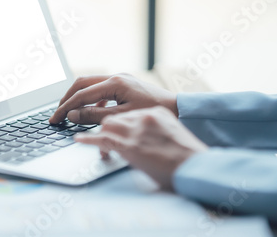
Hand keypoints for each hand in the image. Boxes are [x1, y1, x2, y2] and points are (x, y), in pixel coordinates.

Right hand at [49, 74, 177, 124]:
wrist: (178, 109)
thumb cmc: (153, 113)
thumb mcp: (122, 117)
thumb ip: (95, 116)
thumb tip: (73, 115)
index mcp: (115, 82)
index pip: (81, 94)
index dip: (66, 108)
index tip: (55, 119)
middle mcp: (116, 76)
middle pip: (81, 83)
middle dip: (67, 98)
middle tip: (57, 113)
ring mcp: (120, 79)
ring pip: (89, 84)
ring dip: (77, 97)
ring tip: (68, 112)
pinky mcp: (123, 84)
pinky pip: (100, 89)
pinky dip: (91, 100)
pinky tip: (89, 112)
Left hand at [75, 106, 207, 189]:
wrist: (197, 167)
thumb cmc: (186, 155)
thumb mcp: (170, 134)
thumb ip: (153, 128)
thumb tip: (139, 134)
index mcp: (155, 112)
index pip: (126, 110)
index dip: (113, 116)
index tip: (105, 120)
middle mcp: (144, 116)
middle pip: (113, 114)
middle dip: (97, 118)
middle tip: (88, 124)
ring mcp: (136, 129)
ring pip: (106, 124)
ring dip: (98, 133)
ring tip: (86, 138)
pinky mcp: (130, 145)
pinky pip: (102, 139)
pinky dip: (88, 139)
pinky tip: (79, 139)